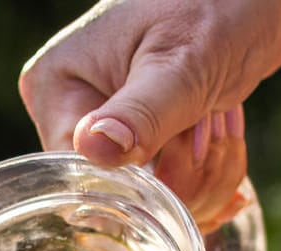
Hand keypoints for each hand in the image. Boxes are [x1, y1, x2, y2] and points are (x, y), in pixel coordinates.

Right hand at [20, 0, 280, 224]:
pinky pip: (171, 191)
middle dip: (182, 176)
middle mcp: (71, 113)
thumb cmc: (219, 7)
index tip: (187, 147)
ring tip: (222, 121)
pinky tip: (224, 134)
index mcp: (56, 88)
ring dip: (205, 174)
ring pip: (151, 200)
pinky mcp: (143, 140)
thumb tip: (94, 149)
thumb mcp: (181, 63)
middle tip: (212, 124)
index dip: (139, 182)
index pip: (83, 175)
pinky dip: (210, 173)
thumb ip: (141, 112)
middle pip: (118, 194)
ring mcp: (109, 129)